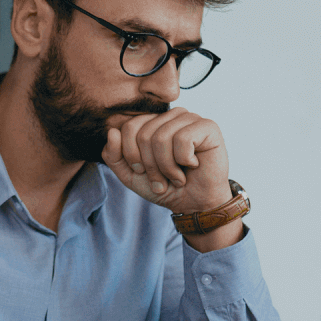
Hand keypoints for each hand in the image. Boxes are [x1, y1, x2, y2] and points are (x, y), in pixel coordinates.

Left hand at [101, 108, 231, 213]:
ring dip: (167, 167)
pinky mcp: (208, 126)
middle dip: (150, 166)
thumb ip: (113, 156)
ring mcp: (190, 118)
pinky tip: (193, 165)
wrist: (194, 204)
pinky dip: (184, 160)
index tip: (143, 172)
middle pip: (144, 134)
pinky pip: (183, 139)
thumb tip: (112, 131)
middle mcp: (171, 116)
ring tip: (177, 177)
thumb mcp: (130, 175)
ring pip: (162, 137)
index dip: (132, 155)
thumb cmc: (165, 187)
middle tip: (163, 180)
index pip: (129, 127)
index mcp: (153, 122)